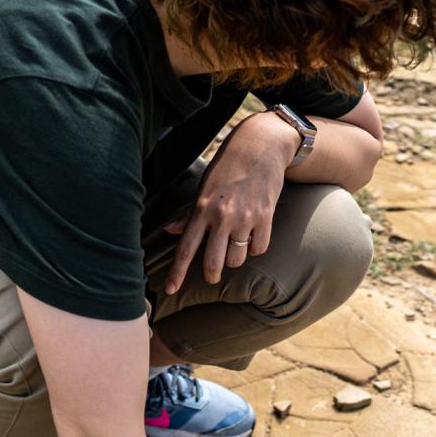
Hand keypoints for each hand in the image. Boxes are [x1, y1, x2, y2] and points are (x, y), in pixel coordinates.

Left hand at [162, 112, 295, 293]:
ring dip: (235, 259)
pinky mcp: (265, 217)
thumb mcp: (204, 187)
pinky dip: (255, 248)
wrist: (260, 146)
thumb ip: (190, 213)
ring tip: (234, 246)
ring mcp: (245, 217)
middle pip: (213, 263)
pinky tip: (252, 236)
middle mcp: (222, 216)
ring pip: (237, 259)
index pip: (186, 248)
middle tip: (212, 276)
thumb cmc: (228, 167)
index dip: (177, 272)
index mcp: (202, 208)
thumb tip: (170, 230)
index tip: (170, 290)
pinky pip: (259, 249)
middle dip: (211, 275)